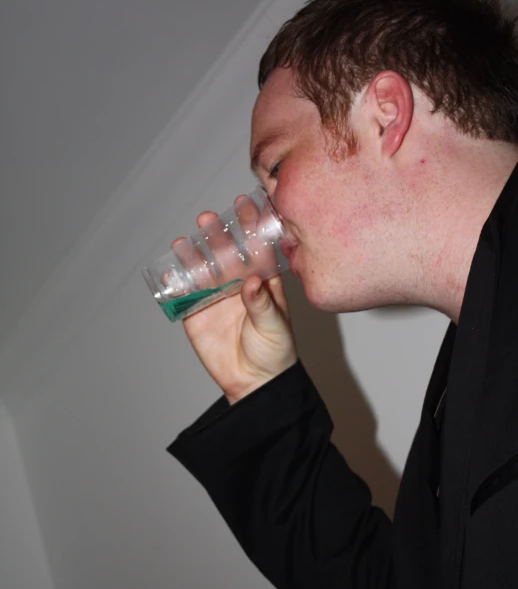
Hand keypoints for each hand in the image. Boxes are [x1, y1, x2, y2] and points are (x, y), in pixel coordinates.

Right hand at [176, 201, 297, 403]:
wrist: (255, 384)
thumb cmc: (275, 354)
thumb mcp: (275, 327)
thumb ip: (262, 304)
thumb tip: (251, 281)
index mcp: (263, 281)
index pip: (256, 248)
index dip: (250, 226)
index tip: (243, 205)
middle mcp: (238, 284)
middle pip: (226, 253)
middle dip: (217, 235)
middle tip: (209, 219)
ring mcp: (216, 298)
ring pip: (203, 269)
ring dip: (194, 253)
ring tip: (186, 240)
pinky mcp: (197, 314)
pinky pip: (184, 295)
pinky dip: (176, 282)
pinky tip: (171, 270)